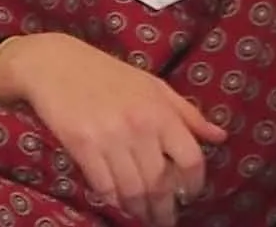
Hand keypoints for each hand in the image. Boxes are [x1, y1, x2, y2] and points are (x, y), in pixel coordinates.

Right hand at [0, 34, 224, 226]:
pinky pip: (106, 188)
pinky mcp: (83, 147)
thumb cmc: (107, 74)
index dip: (194, 185)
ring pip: (134, 192)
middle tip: (164, 220)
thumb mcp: (152, 85)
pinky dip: (114, 201)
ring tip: (142, 215)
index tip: (189, 196)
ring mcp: (109, 137)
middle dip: (164, 210)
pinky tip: (118, 201)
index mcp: (159, 109)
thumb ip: (187, 113)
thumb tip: (220, 137)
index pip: (190, 159)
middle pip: (161, 184)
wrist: (55, 64)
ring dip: (140, 210)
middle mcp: (138, 125)